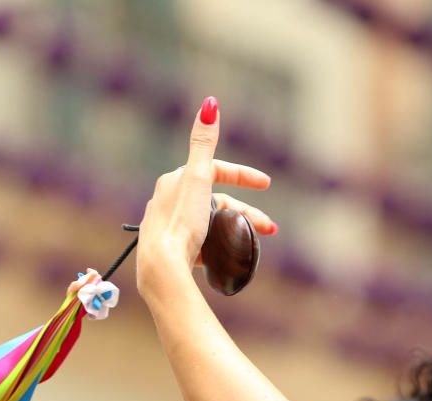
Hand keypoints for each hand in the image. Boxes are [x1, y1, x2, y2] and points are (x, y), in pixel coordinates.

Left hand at [136, 97, 275, 292]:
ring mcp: (169, 226)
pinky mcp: (172, 250)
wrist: (161, 266)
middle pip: (216, 201)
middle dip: (246, 212)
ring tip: (255, 242)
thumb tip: (211, 103)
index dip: (242, 175)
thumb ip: (204, 142)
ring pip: (210, 223)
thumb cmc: (180, 221)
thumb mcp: (198, 177)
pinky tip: (228, 256)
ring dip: (236, 230)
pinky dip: (217, 246)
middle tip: (270, 229)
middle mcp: (168, 201)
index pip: (215, 171)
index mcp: (174, 181)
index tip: (266, 185)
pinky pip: (200, 244)